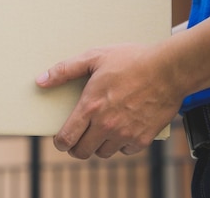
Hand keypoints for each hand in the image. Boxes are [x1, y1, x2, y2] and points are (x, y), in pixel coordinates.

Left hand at [36, 44, 181, 158]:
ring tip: (100, 130)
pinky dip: (121, 144)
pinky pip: (126, 150)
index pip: (66, 138)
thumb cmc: (131, 60)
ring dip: (99, 145)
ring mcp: (126, 134)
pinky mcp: (143, 138)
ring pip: (104, 153)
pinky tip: (122, 129)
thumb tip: (41, 80)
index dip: (60, 142)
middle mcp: (106, 125)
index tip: (61, 139)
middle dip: (76, 146)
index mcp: (90, 107)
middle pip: (82, 152)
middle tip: (79, 136)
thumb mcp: (94, 57)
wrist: (169, 69)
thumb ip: (65, 70)